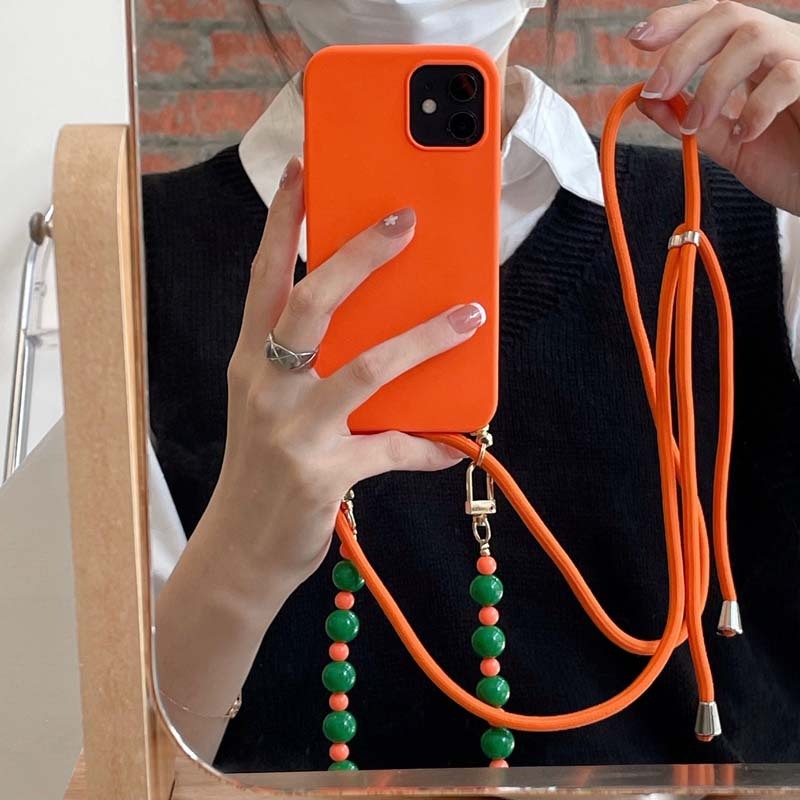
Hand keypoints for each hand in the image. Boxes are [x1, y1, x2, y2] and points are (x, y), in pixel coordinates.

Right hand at [209, 156, 482, 587]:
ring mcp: (293, 430)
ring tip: (467, 314)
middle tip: (404, 220)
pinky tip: (456, 443)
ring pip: (367, 367)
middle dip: (359, 256)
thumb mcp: (270, 407)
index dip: (279, 224)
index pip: (263, 278)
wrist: (240, 548)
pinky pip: (392, 449)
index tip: (301, 173)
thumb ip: (309, 369)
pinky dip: (428, 446)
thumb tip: (384, 336)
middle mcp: (266, 387)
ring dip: (424, 339)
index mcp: (251, 362)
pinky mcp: (323, 473)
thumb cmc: (261, 468)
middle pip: (311, 303)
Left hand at [629, 0, 799, 214]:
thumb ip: (690, 122)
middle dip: (683, 50)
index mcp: (754, 58)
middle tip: (656, 89)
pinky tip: (747, 134)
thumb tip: (646, 101)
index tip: (637, 40)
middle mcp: (779, 47)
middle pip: (728, 15)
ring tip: (697, 124)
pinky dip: (756, 106)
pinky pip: (787, 76)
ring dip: (713, 82)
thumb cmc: (789, 163)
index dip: (676, 21)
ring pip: (754, 37)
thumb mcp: (729, 143)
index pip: (714, 19)